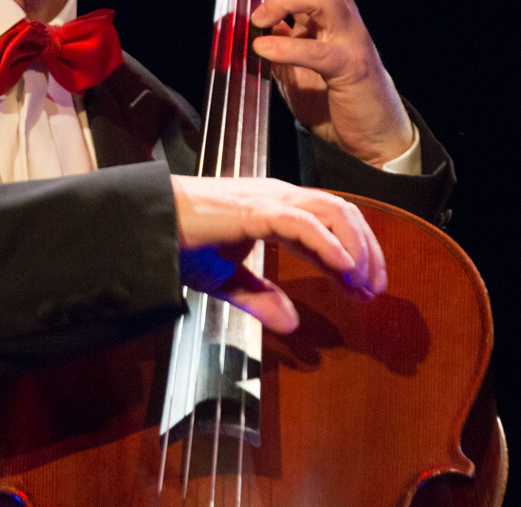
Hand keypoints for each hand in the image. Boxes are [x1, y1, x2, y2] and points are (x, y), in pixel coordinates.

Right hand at [170, 174, 385, 333]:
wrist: (146, 227)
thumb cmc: (180, 244)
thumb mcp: (227, 280)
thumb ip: (260, 299)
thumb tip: (293, 324)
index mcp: (274, 209)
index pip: (330, 224)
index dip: (354, 256)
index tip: (364, 290)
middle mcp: (279, 196)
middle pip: (342, 213)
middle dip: (367, 251)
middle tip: (374, 291)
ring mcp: (269, 198)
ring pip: (332, 212)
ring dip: (356, 248)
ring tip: (363, 282)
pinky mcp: (256, 209)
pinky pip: (303, 223)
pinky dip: (328, 244)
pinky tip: (343, 268)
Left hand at [230, 0, 413, 166]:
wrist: (371, 135)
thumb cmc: (332, 95)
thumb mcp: (295, 59)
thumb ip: (277, 35)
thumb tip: (245, 17)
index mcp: (327, 7)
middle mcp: (342, 14)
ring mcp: (349, 39)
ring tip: (258, 19)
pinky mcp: (351, 69)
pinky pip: (321, 52)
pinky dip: (288, 47)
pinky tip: (263, 50)